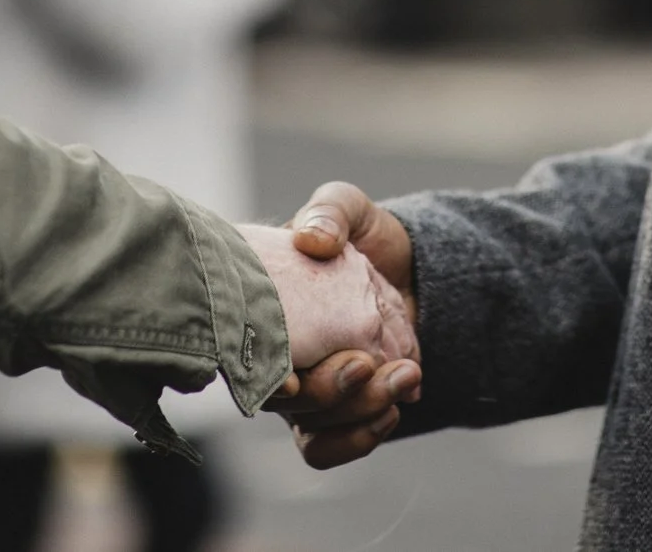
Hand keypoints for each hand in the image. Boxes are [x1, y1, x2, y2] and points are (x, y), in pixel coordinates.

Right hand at [266, 181, 420, 467]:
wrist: (406, 264)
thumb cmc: (359, 234)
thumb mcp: (346, 205)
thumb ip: (331, 211)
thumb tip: (312, 242)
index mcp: (263, 314)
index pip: (244, 354)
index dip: (263, 374)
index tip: (292, 377)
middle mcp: (276, 359)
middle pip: (287, 402)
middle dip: (330, 390)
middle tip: (366, 362)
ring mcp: (306, 388)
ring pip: (312, 429)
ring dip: (358, 412)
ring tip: (402, 376)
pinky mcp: (340, 408)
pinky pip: (331, 446)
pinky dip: (363, 436)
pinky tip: (395, 405)